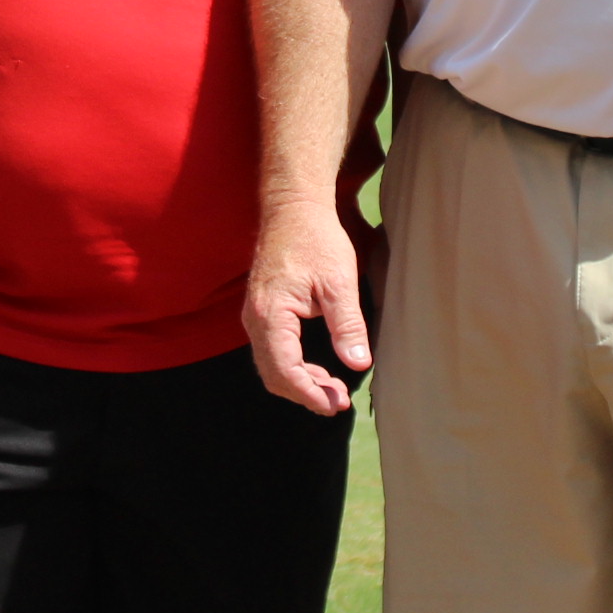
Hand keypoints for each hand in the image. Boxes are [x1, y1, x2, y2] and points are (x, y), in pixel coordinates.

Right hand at [245, 198, 370, 414]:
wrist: (293, 207)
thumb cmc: (316, 239)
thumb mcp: (340, 282)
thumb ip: (347, 325)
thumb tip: (358, 364)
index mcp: (272, 314)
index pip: (285, 370)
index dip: (310, 394)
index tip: (335, 405)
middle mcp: (255, 319)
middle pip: (273, 374)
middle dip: (306, 394)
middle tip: (339, 402)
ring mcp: (255, 315)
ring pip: (271, 366)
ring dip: (300, 383)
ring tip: (334, 391)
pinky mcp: (262, 311)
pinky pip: (272, 351)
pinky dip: (293, 367)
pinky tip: (319, 370)